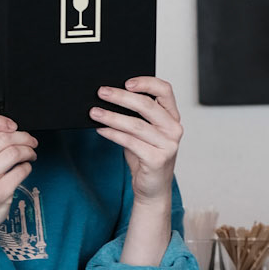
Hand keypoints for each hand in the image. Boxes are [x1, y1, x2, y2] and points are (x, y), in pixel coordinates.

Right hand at [0, 112, 37, 249]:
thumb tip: (10, 130)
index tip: (10, 126)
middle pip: (2, 137)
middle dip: (23, 136)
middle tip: (30, 141)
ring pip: (14, 152)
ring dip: (29, 151)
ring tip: (31, 154)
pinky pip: (21, 171)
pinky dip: (28, 167)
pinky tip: (24, 168)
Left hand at [90, 78, 182, 203]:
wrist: (152, 188)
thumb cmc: (146, 156)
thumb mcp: (144, 132)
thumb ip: (136, 115)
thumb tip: (110, 97)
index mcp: (173, 117)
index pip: (165, 90)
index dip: (146, 82)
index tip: (126, 82)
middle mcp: (174, 129)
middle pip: (147, 105)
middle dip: (121, 97)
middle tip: (101, 92)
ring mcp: (168, 145)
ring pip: (136, 124)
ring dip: (112, 116)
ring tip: (94, 112)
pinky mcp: (157, 160)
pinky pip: (130, 142)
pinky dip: (113, 134)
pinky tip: (101, 130)